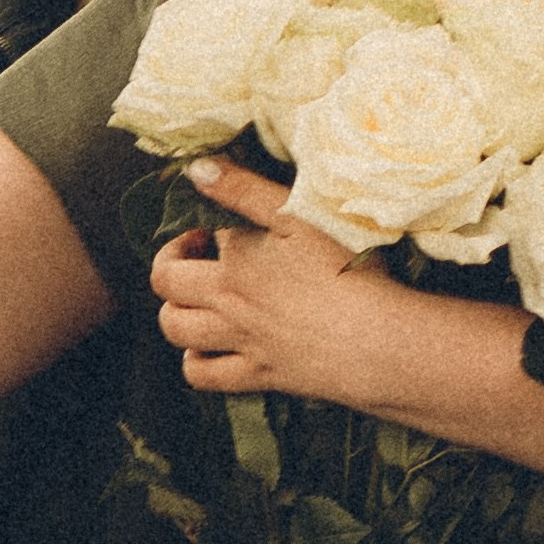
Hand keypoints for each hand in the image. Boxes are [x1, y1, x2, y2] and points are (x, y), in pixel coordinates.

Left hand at [151, 157, 402, 402]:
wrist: (377, 340)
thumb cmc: (346, 271)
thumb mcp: (297, 216)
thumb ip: (244, 190)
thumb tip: (195, 168)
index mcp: (236, 258)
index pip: (197, 238)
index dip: (202, 230)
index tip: (218, 230)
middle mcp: (228, 300)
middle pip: (166, 283)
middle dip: (170, 264)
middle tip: (198, 258)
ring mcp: (240, 341)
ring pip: (174, 328)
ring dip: (174, 310)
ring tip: (198, 301)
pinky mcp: (258, 375)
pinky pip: (202, 376)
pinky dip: (194, 361)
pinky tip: (209, 348)